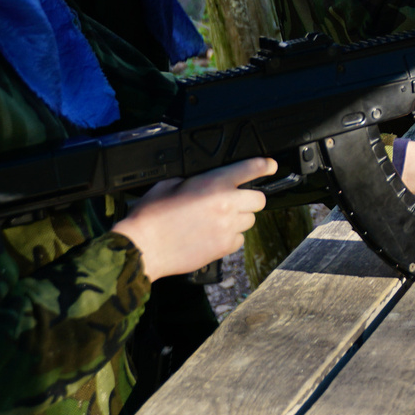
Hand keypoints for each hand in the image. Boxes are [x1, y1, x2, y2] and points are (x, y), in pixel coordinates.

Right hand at [112, 155, 274, 278]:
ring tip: (217, 220)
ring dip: (239, 219)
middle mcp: (227, 205)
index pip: (250, 169)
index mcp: (214, 184)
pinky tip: (213, 235)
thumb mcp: (170, 184)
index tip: (270, 166)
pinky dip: (231, 237)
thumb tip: (204, 180)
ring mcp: (227, 228)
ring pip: (249, 221)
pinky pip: (239, 240)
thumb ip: (194, 180)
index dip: (264, 165)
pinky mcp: (223, 248)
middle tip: (234, 201)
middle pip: (259, 200)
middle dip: (249, 199)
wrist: (143, 247)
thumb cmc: (151, 215)